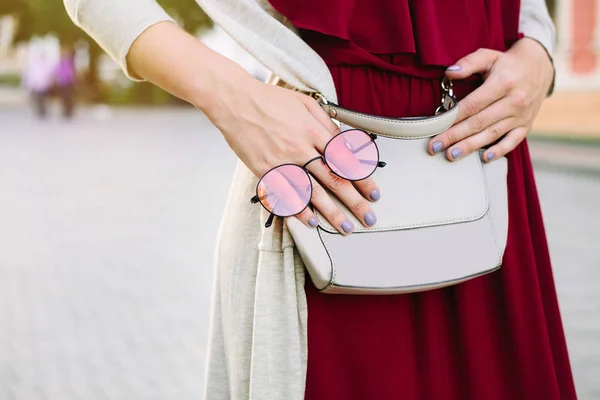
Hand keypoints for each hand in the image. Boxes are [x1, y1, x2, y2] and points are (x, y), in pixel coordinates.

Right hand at [205, 76, 379, 233]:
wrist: (235, 101)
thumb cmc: (270, 100)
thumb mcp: (305, 103)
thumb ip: (326, 123)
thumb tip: (344, 142)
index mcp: (314, 131)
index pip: (345, 160)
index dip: (362, 179)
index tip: (374, 194)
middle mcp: (301, 149)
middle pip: (334, 180)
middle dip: (355, 202)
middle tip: (369, 218)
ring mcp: (282, 162)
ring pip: (313, 192)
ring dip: (332, 212)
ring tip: (346, 228)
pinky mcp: (265, 170)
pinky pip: (286, 194)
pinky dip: (299, 209)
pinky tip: (312, 222)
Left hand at [428, 37, 554, 161]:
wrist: (539, 66)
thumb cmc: (507, 63)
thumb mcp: (489, 56)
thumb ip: (469, 63)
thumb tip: (449, 72)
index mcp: (503, 83)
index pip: (473, 104)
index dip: (453, 117)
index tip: (436, 126)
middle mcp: (514, 101)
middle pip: (479, 122)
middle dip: (455, 136)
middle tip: (435, 146)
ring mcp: (521, 115)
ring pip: (492, 134)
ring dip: (470, 146)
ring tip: (451, 154)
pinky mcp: (526, 125)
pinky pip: (513, 141)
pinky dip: (499, 151)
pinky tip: (484, 158)